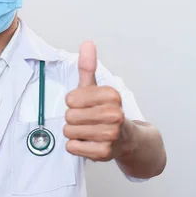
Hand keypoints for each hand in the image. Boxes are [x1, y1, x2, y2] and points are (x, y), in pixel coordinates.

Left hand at [63, 41, 129, 160]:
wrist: (127, 139)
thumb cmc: (106, 112)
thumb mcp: (96, 89)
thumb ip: (88, 67)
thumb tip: (87, 43)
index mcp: (111, 95)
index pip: (70, 99)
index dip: (73, 103)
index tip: (85, 106)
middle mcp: (114, 114)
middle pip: (69, 116)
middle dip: (73, 119)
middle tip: (87, 121)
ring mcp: (110, 135)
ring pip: (69, 132)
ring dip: (74, 133)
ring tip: (88, 132)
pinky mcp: (103, 153)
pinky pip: (72, 147)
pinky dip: (76, 147)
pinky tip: (89, 143)